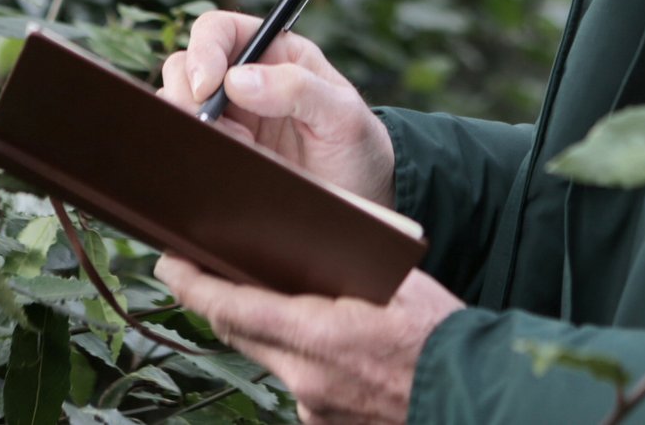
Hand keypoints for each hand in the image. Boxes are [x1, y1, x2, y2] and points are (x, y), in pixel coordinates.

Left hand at [156, 257, 461, 424]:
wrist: (474, 394)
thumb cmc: (439, 333)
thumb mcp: (395, 280)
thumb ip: (344, 264)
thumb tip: (310, 236)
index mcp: (316, 335)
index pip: (231, 306)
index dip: (193, 284)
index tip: (170, 263)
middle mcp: (304, 378)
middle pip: (241, 333)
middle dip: (223, 302)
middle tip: (208, 271)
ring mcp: (314, 408)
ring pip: (273, 359)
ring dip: (273, 332)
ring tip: (298, 304)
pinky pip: (302, 386)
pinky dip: (307, 363)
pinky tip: (336, 351)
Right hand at [159, 10, 395, 207]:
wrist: (362, 199)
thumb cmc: (359, 147)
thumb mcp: (343, 115)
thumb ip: (298, 89)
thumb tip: (237, 80)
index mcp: (274, 53)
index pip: (218, 30)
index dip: (203, 51)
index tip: (207, 86)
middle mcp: (244, 80)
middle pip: (184, 66)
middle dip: (189, 95)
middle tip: (218, 127)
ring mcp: (229, 118)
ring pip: (178, 106)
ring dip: (197, 127)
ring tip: (242, 149)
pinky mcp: (221, 152)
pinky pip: (188, 143)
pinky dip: (198, 152)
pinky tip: (234, 164)